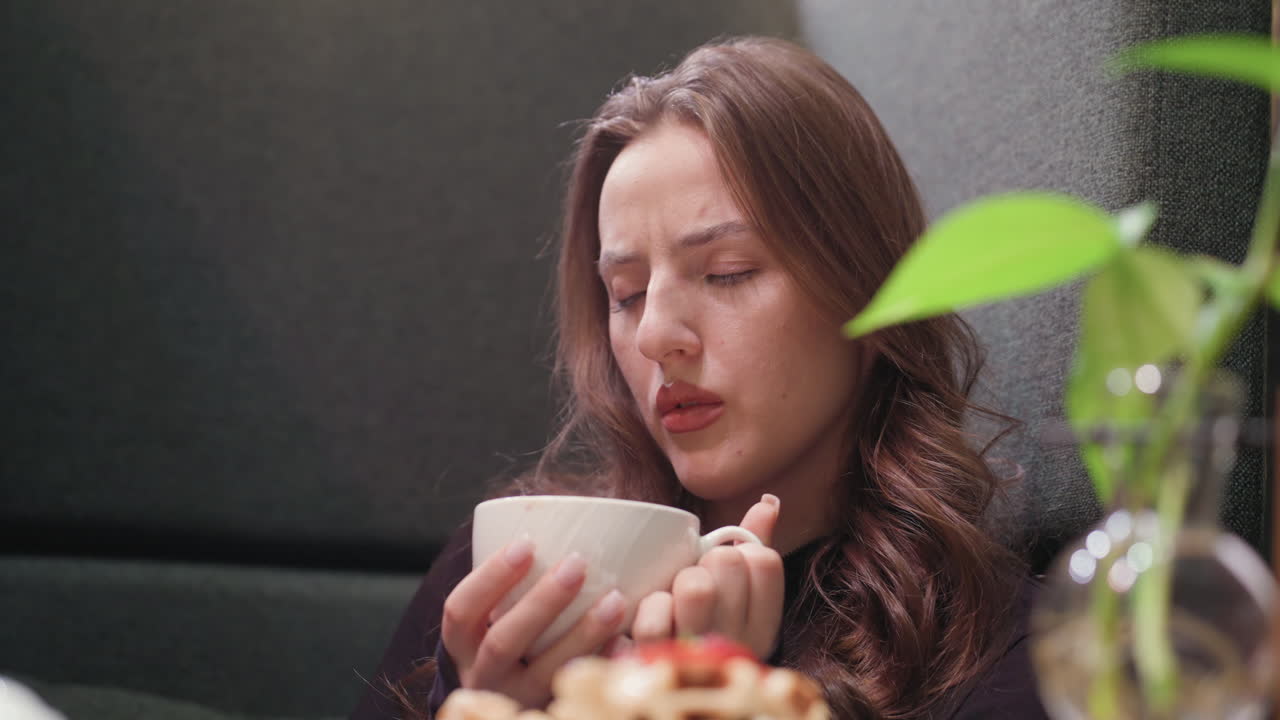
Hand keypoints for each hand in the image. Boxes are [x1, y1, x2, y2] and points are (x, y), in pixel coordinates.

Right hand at [440, 540, 625, 707]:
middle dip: (542, 601)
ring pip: (547, 670)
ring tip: (616, 599)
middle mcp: (482, 675)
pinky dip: (603, 662)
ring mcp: (517, 699)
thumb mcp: (496, 612)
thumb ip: (513, 580)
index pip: (460, 609)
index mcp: (462, 643)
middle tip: (578, 563)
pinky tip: (628, 640)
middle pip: (504, 641)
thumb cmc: (513, 633)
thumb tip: (554, 510)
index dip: (490, 576)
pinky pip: (578, 691)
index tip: (527, 542)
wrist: (509, 704)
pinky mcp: (549, 710)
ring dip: (583, 632)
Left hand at [629, 494, 784, 658]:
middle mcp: (738, 643)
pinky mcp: (660, 662)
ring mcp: (700, 656)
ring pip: (696, 588)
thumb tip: (769, 502)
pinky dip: (651, 607)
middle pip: (728, 563)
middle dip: (708, 561)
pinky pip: (656, 619)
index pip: (766, 560)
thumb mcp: (733, 590)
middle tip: (698, 580)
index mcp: (763, 626)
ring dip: (680, 581)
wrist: (664, 683)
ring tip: (677, 596)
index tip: (727, 566)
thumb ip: (751, 545)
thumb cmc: (699, 622)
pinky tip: (656, 612)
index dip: (741, 550)